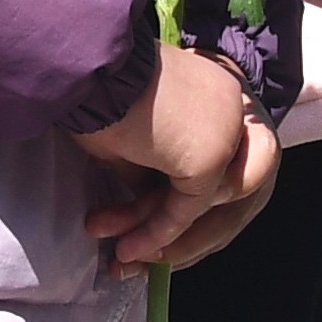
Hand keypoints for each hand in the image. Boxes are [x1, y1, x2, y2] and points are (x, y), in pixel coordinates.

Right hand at [74, 42, 277, 274]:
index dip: (185, 200)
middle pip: (224, 189)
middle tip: (137, 250)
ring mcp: (228, 132)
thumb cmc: (97, 91)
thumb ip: (152, 168)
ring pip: (204, 203)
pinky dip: (157, 234)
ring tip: (122, 255)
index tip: (142, 221)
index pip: (220, 161)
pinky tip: (127, 249)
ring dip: (161, 235)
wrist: (88, 66)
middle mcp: (234, 108)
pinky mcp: (211, 159)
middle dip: (181, 230)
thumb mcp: (134, 135)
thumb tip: (150, 205)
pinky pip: (187, 210)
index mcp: (219, 94)